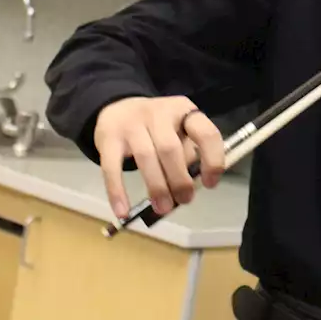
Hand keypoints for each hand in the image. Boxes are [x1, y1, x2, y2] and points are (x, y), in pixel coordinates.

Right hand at [93, 96, 224, 218]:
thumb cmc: (156, 127)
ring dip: (157, 187)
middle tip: (184, 200)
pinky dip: (117, 191)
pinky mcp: (108, 137)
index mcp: (184, 110)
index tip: (210, 184)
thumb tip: (189, 187)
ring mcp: (132, 123)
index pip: (206, 133)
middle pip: (171, 148)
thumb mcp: (178, 130)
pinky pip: (112, 167)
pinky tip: (123, 211)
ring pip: (146, 157)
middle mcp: (159, 113)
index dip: (212, 160)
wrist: (117, 108)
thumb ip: (187, 153)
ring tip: (163, 208)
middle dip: (180, 180)